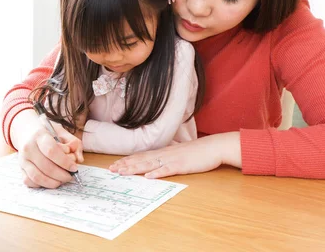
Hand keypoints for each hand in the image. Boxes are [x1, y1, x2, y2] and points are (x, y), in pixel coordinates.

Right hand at [11, 109, 82, 187]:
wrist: (26, 130)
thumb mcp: (61, 131)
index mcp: (39, 135)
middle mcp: (28, 147)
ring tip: (62, 180)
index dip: (65, 162)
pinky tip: (50, 180)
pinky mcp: (20, 168)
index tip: (74, 168)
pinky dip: (41, 184)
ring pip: (37, 177)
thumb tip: (79, 159)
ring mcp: (22, 159)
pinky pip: (29, 182)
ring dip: (53, 182)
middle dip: (62, 175)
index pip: (51, 151)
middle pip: (46, 166)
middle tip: (70, 176)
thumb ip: (73, 143)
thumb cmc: (47, 132)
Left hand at [109, 132, 241, 178]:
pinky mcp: (182, 165)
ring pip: (149, 164)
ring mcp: (172, 159)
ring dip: (135, 168)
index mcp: (163, 152)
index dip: (127, 161)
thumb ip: (167, 158)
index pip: (141, 156)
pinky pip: (167, 170)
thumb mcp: (179, 154)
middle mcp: (164, 154)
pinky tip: (148, 177)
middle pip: (141, 159)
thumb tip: (157, 163)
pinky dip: (157, 173)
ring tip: (122, 172)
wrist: (213, 147)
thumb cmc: (198, 152)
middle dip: (125, 165)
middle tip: (111, 169)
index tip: (115, 165)